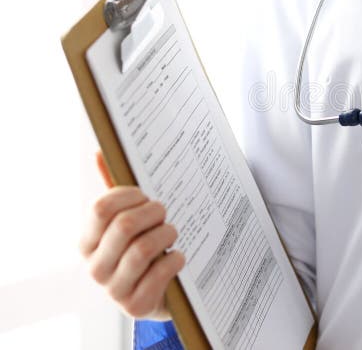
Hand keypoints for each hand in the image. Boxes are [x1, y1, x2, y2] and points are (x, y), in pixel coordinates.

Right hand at [79, 152, 184, 319]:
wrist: (163, 292)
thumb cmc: (145, 247)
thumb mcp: (131, 219)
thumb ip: (116, 191)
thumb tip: (99, 152)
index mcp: (88, 241)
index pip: (101, 208)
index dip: (129, 195)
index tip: (145, 195)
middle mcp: (95, 266)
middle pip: (124, 226)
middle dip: (153, 212)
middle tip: (164, 212)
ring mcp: (113, 289)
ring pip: (143, 249)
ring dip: (166, 234)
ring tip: (172, 232)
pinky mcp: (135, 306)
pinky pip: (159, 273)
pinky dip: (175, 259)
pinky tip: (177, 256)